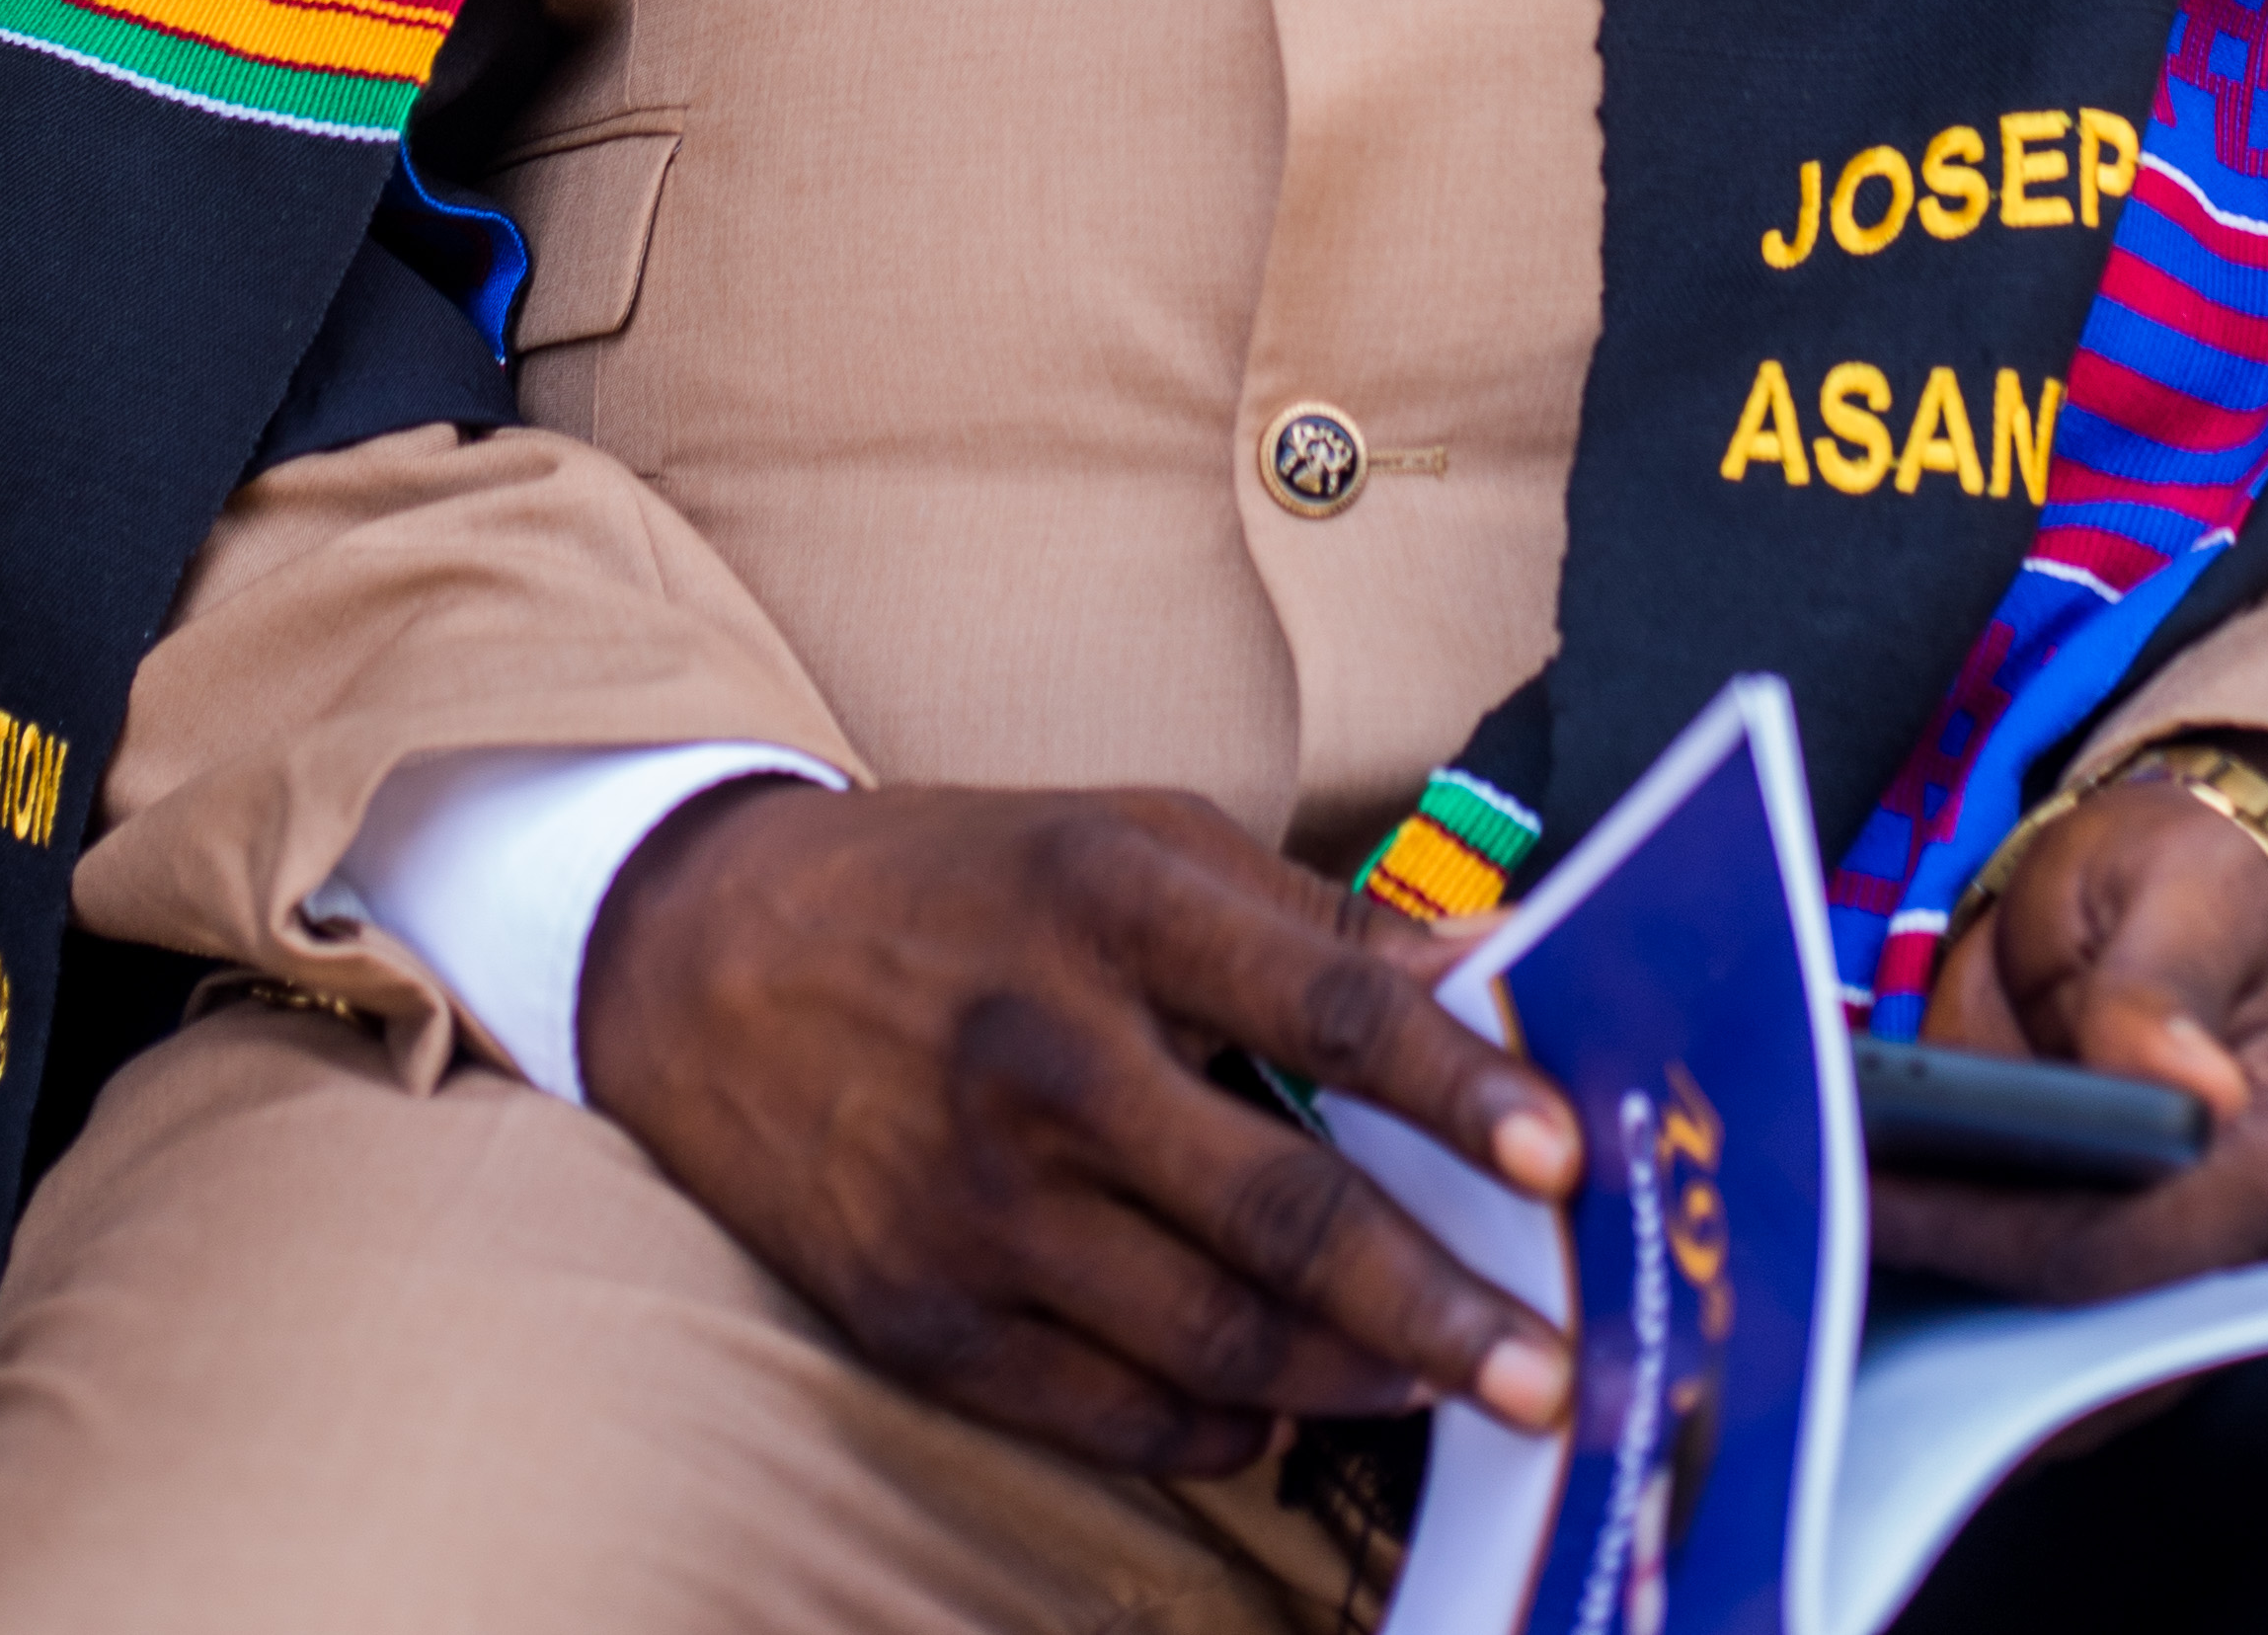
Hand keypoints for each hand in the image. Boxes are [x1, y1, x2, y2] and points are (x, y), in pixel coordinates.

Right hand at [578, 777, 1580, 1480]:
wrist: (704, 958)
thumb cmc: (963, 884)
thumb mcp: (1130, 837)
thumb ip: (1312, 917)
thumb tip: (1495, 965)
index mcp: (1110, 902)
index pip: (1324, 1006)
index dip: (1456, 1087)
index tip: (1563, 1156)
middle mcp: (1041, 1054)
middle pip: (1279, 1207)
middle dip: (1434, 1303)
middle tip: (1552, 1370)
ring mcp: (972, 1200)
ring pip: (1206, 1336)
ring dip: (1349, 1379)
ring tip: (1445, 1389)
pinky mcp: (917, 1313)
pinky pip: (1105, 1412)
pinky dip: (1216, 1431)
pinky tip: (1285, 1415)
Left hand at [1869, 735, 2267, 1308]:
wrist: (2193, 888)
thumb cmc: (2196, 875)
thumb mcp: (2179, 889)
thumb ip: (2162, 987)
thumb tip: (2192, 1092)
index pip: (2126, 1251)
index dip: (1988, 1236)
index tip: (1870, 1200)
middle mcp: (2250, 1250)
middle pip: (2084, 1325)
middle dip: (1949, 1289)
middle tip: (1818, 1238)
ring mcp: (2189, 1270)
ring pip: (2056, 1344)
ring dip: (1939, 1308)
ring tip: (1820, 1246)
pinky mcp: (2128, 1260)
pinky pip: (2036, 1307)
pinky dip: (1953, 1279)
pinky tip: (1867, 1230)